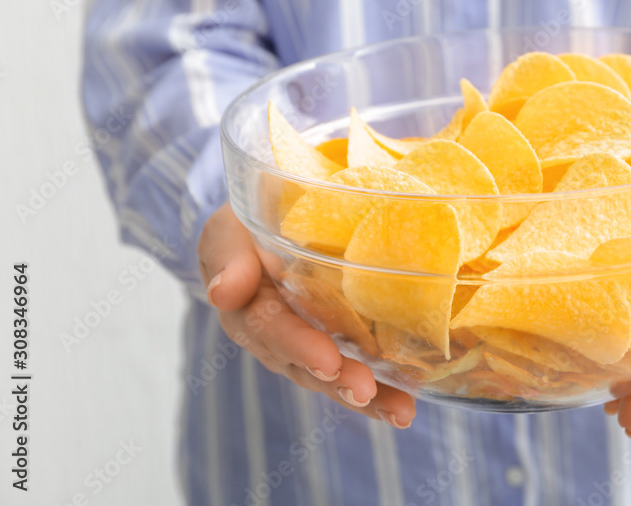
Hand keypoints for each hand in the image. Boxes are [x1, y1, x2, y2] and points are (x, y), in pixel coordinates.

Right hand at [198, 202, 414, 428]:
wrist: (271, 220)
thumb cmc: (248, 224)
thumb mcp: (229, 229)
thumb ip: (227, 256)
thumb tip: (224, 292)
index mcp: (247, 308)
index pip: (270, 329)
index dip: (298, 346)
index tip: (326, 361)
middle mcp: (277, 337)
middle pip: (306, 365)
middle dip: (338, 380)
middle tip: (365, 390)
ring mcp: (309, 344)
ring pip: (334, 376)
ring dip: (366, 396)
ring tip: (398, 411)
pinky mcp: (339, 343)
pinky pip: (358, 368)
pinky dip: (384, 389)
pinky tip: (406, 405)